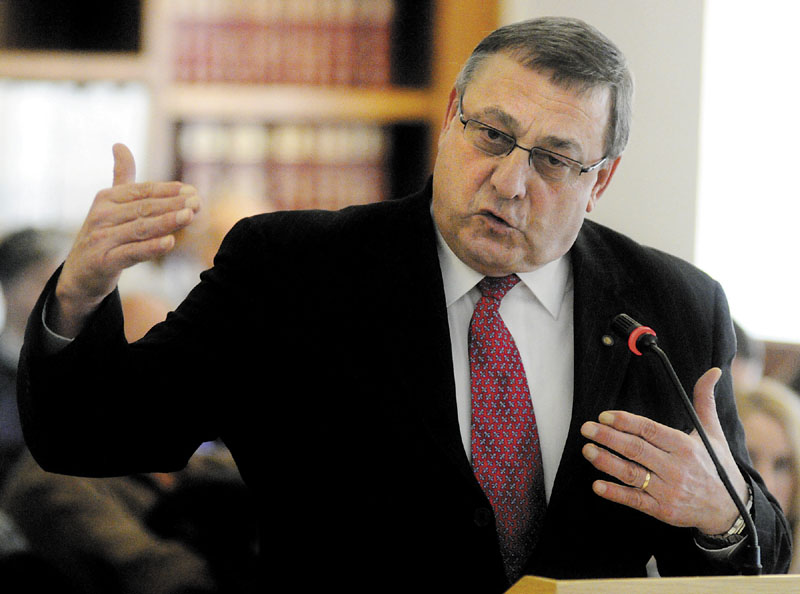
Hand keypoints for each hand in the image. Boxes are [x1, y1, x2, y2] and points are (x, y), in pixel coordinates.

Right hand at [52, 143, 199, 336]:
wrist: (79, 275)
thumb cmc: (103, 236)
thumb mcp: (110, 206)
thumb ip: (121, 178)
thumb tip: (120, 145)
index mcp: (106, 199)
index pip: (141, 191)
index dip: (167, 190)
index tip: (192, 190)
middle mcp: (101, 216)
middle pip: (144, 208)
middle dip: (173, 205)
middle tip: (197, 202)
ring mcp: (101, 239)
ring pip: (140, 228)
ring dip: (167, 221)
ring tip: (190, 216)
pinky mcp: (103, 262)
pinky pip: (131, 253)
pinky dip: (151, 247)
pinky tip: (170, 242)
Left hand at [580, 368, 748, 534]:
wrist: (729, 509)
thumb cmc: (717, 466)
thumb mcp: (713, 433)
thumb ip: (704, 400)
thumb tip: (712, 372)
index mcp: (685, 446)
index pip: (649, 430)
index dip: (625, 422)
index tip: (604, 416)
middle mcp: (676, 467)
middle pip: (636, 450)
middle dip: (608, 438)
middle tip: (587, 428)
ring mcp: (668, 490)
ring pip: (631, 474)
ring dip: (606, 462)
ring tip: (587, 450)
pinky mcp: (662, 510)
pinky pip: (634, 500)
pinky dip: (615, 493)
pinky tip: (597, 485)